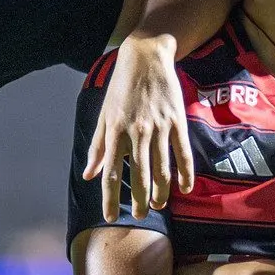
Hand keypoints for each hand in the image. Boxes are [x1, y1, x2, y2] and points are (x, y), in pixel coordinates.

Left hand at [82, 34, 192, 221]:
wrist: (146, 57)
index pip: (112, 174)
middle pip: (139, 177)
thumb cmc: (121, 87)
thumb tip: (89, 175)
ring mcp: (159, 128)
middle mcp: (137, 132)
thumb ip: (98, 147)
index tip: (111, 217)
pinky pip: (183, 154)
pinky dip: (185, 174)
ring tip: (159, 205)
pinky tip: (184, 188)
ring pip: (162, 169)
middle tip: (140, 217)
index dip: (110, 198)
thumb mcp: (104, 115)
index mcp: (115, 131)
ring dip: (161, 192)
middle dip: (140, 201)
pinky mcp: (177, 121)